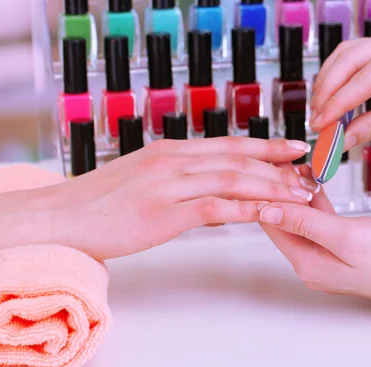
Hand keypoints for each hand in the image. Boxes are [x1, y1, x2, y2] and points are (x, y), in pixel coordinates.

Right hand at [46, 137, 319, 259]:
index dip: (264, 147)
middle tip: (308, 174)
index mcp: (170, 151)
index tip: (292, 149)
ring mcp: (169, 185)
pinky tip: (268, 214)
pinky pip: (214, 207)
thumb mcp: (141, 178)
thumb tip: (204, 185)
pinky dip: (246, 209)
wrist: (62, 218)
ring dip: (270, 187)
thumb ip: (174, 177)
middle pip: (238, 159)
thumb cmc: (99, 203)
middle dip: (278, 167)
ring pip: (232, 180)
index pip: (228, 145)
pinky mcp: (163, 213)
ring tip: (300, 196)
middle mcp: (174, 161)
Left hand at [259, 165, 370, 307]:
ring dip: (298, 193)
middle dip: (280, 191)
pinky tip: (315, 182)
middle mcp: (314, 264)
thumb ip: (304, 223)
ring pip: (303, 219)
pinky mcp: (345, 249)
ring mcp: (329, 257)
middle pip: (285, 222)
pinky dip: (318, 202)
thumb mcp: (345, 236)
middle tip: (280, 159)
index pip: (272, 225)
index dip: (265, 194)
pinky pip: (322, 222)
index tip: (264, 167)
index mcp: (308, 264)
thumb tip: (265, 211)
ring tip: (295, 164)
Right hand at [310, 25, 370, 150]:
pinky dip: (343, 82)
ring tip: (320, 112)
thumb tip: (340, 140)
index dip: (336, 104)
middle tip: (316, 120)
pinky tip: (335, 102)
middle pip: (347, 60)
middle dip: (327, 91)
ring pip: (347, 58)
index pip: (361, 79)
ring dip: (331, 84)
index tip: (318, 126)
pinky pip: (358, 64)